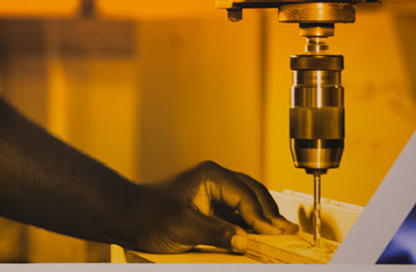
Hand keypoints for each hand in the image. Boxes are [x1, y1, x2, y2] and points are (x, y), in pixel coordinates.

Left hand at [130, 161, 297, 253]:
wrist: (128, 217)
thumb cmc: (149, 216)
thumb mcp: (184, 227)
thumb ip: (216, 232)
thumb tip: (244, 240)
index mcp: (210, 175)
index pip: (245, 196)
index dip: (262, 216)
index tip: (275, 233)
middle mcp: (215, 178)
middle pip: (253, 193)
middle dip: (270, 213)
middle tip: (287, 232)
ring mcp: (214, 190)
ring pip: (248, 200)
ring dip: (263, 216)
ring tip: (280, 232)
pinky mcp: (211, 202)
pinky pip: (238, 209)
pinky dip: (250, 220)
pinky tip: (258, 233)